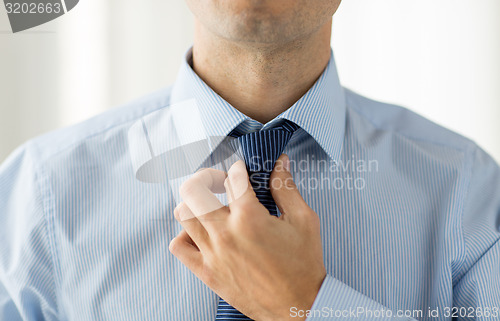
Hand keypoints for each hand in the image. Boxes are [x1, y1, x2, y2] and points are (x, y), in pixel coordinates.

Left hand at [169, 154, 325, 320]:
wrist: (299, 308)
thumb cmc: (303, 266)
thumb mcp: (303, 220)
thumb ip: (286, 188)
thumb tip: (280, 163)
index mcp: (250, 218)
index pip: (233, 177)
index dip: (240, 168)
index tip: (243, 170)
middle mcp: (225, 233)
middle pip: (193, 190)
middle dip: (206, 177)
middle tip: (220, 182)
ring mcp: (212, 254)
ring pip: (183, 215)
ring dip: (195, 203)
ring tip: (211, 206)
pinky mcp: (207, 272)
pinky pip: (179, 247)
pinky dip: (185, 235)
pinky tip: (203, 233)